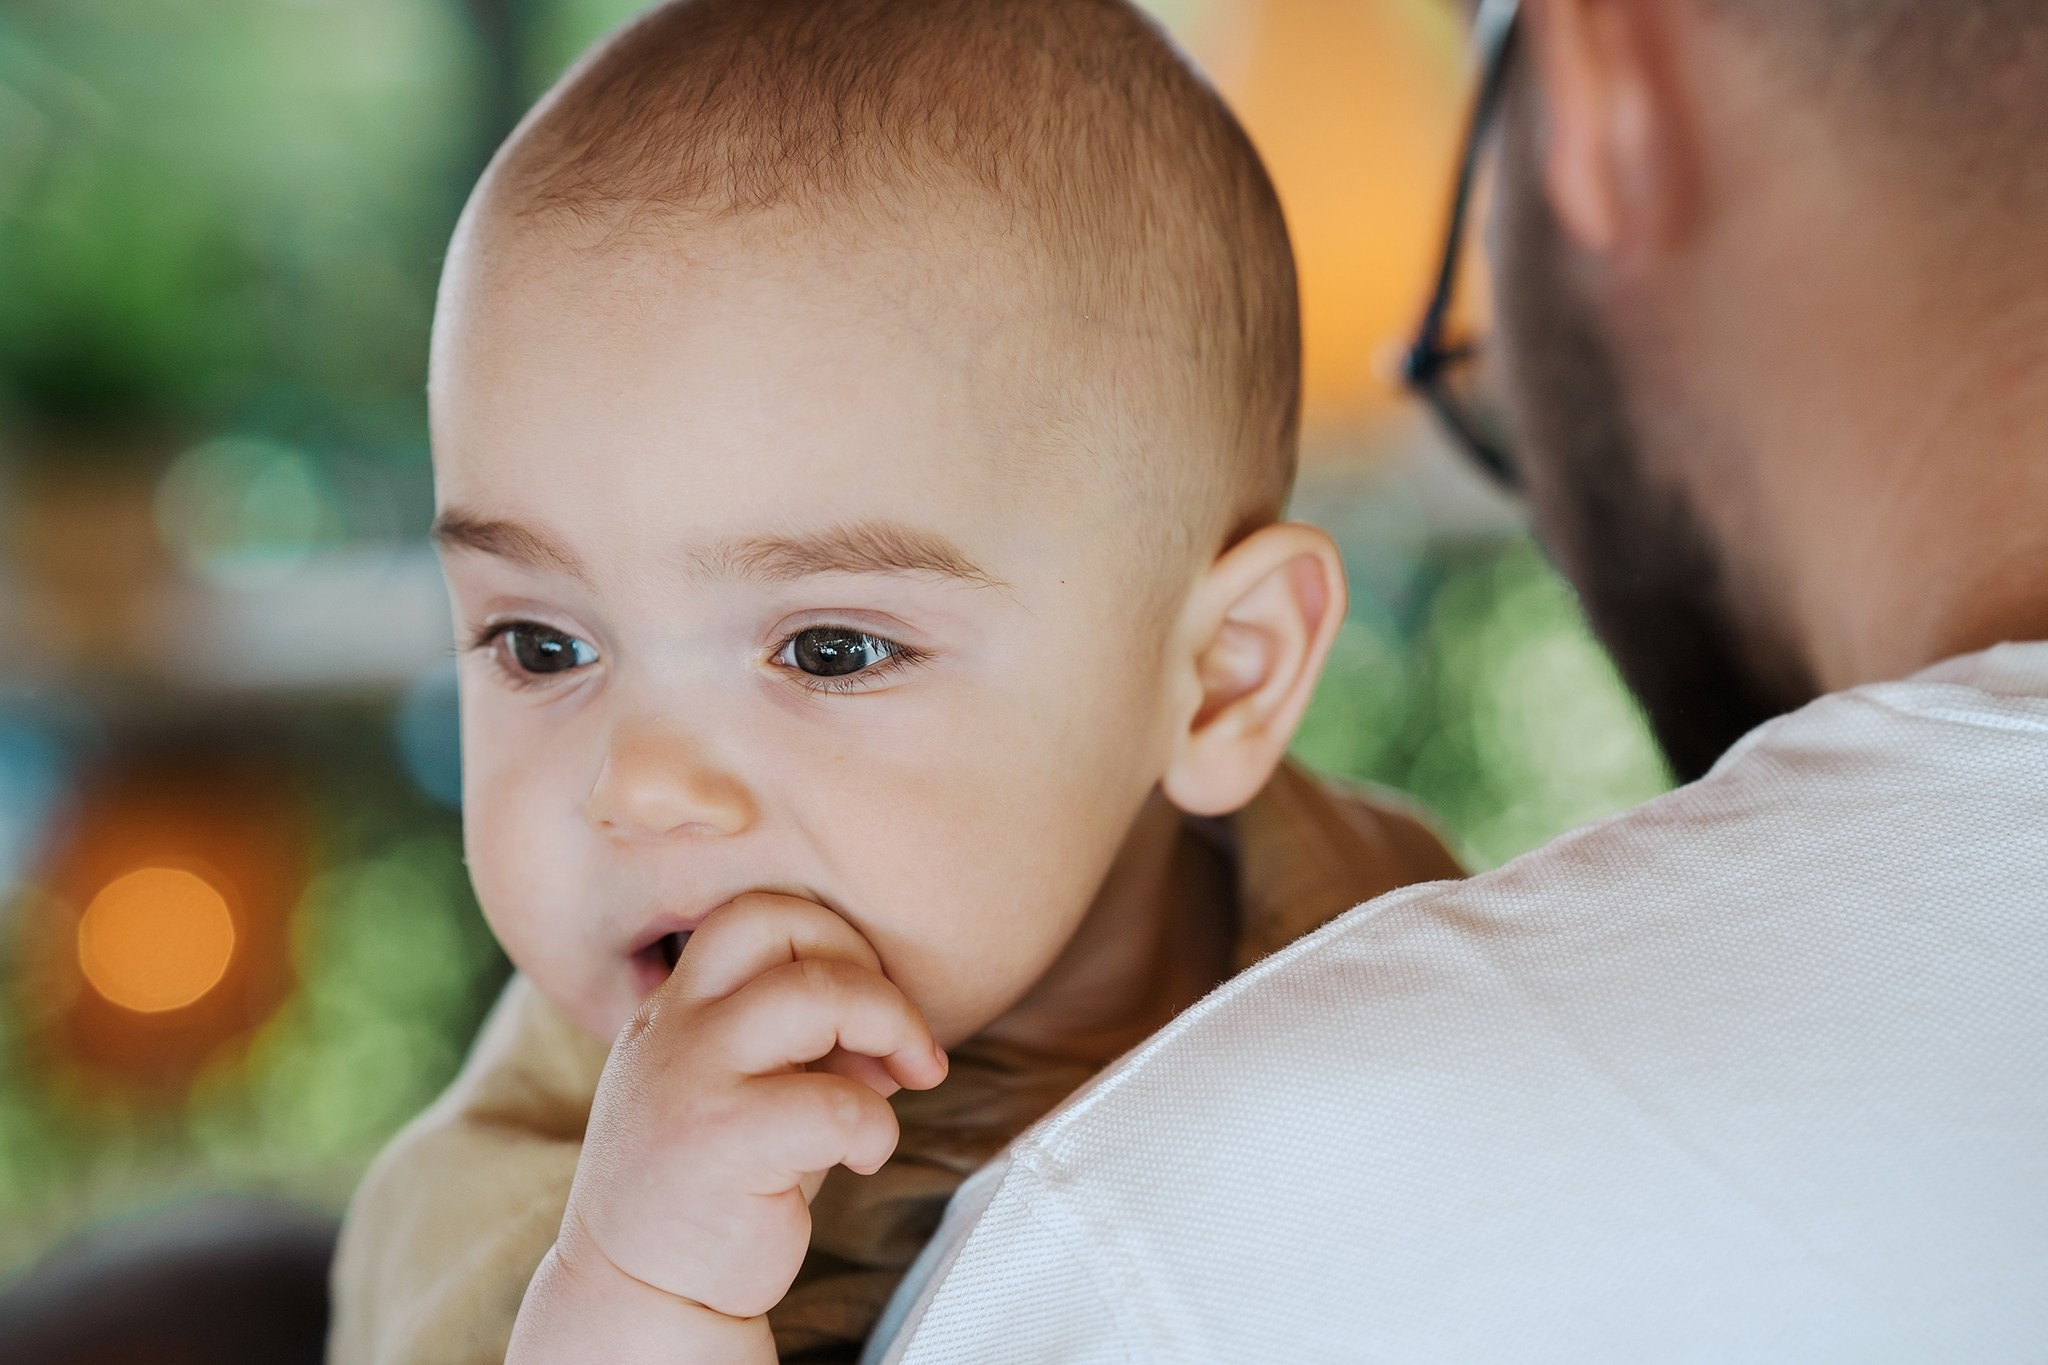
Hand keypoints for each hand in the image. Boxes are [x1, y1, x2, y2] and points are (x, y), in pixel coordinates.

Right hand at [510, 893, 947, 1360]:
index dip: (833, 939)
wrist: (641, 1294)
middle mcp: (673, 1027)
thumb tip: (894, 1028)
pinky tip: (864, 1156)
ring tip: (902, 1083)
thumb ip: (809, 1042)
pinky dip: (877, 1126)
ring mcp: (689, 1078)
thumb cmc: (716, 1186)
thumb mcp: (752, 1091)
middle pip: (782, 923)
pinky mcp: (719, 1142)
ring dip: (889, 1029)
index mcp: (676, 1005)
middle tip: (904, 1041)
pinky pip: (836, 1103)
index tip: (869, 1007)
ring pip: (816, 994)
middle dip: (868, 970)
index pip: (756, 911)